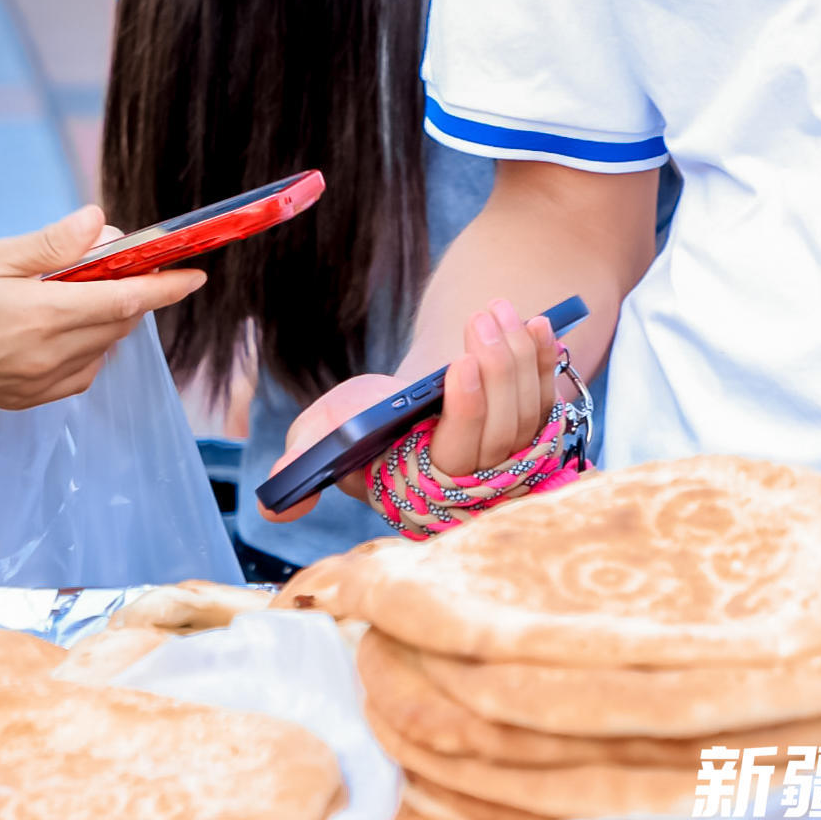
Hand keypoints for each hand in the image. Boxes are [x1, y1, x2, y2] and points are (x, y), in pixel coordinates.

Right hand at [0, 207, 202, 412]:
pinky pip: (81, 373)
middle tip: (128, 263)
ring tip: (84, 290)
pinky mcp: (30, 400)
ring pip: (103, 349)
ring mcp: (41, 384)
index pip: (125, 299)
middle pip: (119, 322)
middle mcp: (50, 356)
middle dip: (134, 293)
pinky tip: (64, 326)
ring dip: (109, 319)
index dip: (167, 286)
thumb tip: (103, 224)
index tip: (196, 272)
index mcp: (42, 315)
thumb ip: (52, 245)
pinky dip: (88, 347)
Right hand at [260, 299, 560, 520]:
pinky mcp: (528, 425)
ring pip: (528, 409)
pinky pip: (547, 394)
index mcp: (426, 486)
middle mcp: (476, 478)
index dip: (466, 412)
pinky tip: (539, 324)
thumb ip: (299, 467)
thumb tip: (273, 509)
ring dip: (516, 354)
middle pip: (503, 429)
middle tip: (480, 319)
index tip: (460, 367)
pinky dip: (544, 358)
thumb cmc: (358, 422)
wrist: (396, 406)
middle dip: (497, 369)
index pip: (458, 455)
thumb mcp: (322, 437)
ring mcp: (509, 453)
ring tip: (497, 310)